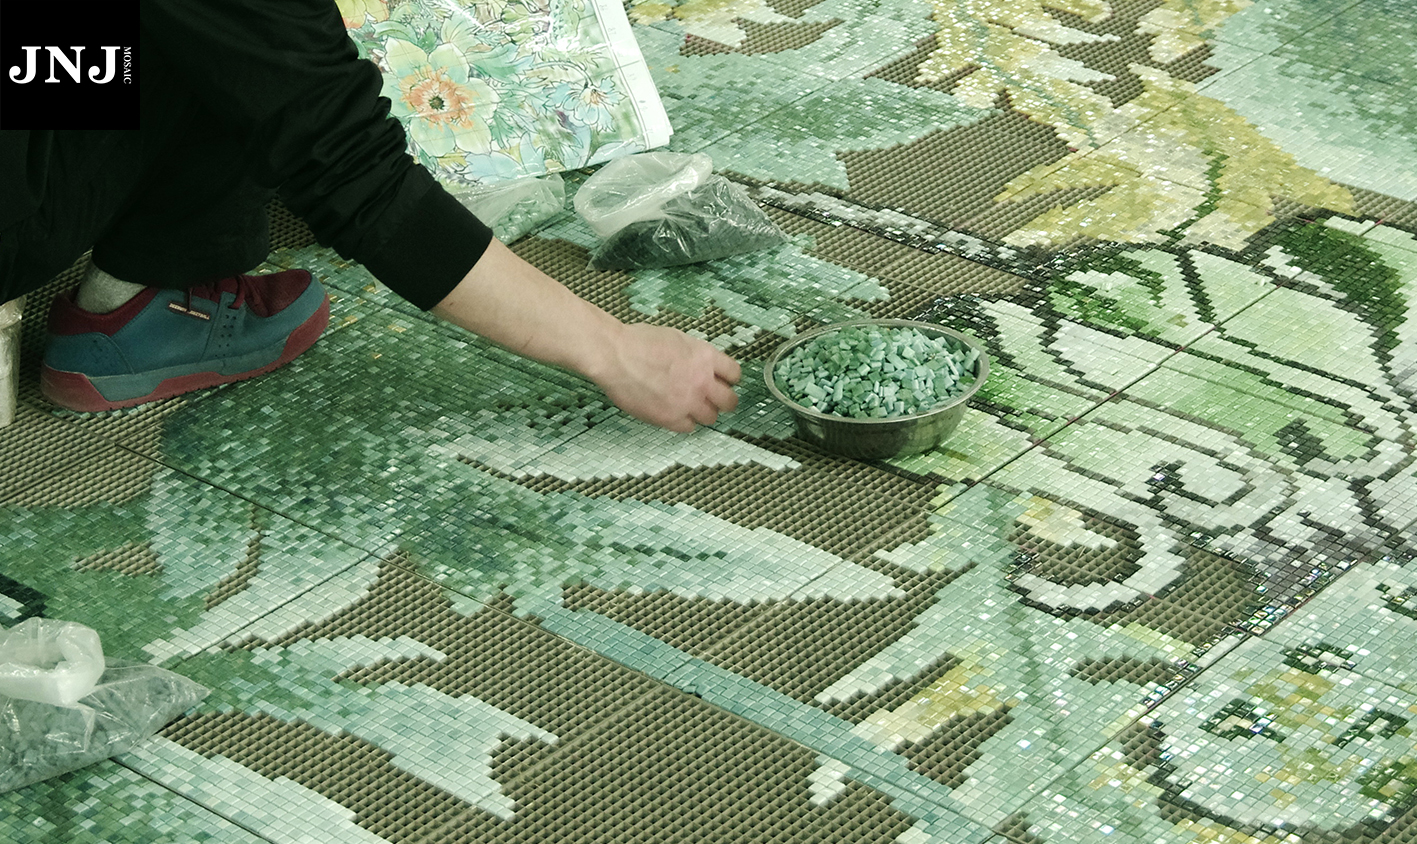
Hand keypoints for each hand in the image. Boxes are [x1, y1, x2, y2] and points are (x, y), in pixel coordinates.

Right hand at [594, 323, 740, 432]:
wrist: (615, 356)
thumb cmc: (639, 342)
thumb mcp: (677, 338)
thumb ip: (695, 355)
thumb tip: (701, 364)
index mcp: (705, 357)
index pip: (735, 374)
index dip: (729, 379)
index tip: (723, 381)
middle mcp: (701, 381)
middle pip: (730, 401)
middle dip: (724, 401)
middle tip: (714, 400)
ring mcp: (687, 402)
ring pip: (711, 418)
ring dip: (703, 412)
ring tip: (690, 407)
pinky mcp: (670, 418)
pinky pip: (689, 428)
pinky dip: (684, 422)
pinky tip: (675, 413)